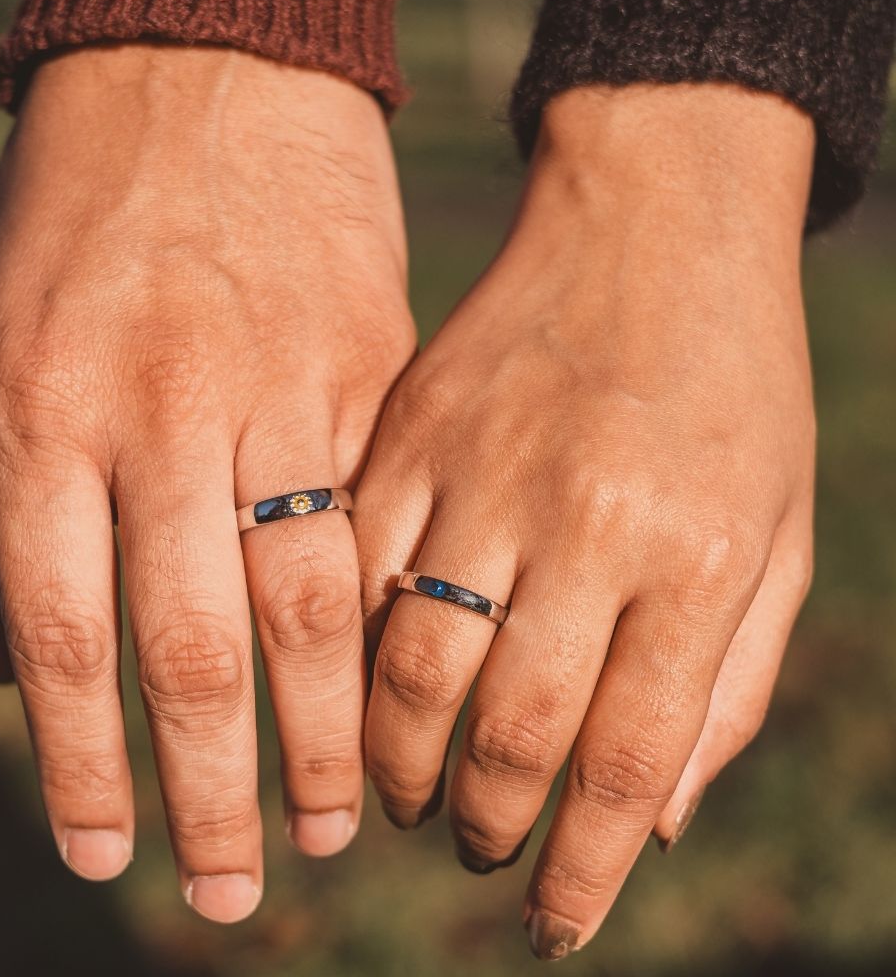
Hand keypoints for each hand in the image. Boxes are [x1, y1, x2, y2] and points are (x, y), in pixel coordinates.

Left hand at [0, 46, 412, 919]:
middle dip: (215, 786)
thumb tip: (31, 678)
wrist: (206, 73)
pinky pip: (374, 522)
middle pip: (191, 646)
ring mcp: (273, 390)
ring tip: (340, 820)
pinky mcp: (365, 370)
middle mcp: (160, 412)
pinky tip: (400, 695)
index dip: (85, 766)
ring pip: (304, 603)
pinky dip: (381, 622)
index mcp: (42, 411)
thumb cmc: (80, 216)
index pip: (67, 638)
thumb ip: (8, 514)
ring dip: (325, 728)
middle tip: (240, 888)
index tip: (110, 858)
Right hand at [355, 84, 814, 957]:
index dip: (583, 866)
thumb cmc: (734, 385)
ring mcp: (484, 470)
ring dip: (401, 761)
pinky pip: (357, 570)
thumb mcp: (777, 531)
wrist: (650, 222)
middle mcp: (583, 521)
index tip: (552, 923)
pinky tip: (366, 683)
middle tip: (479, 847)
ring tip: (411, 793)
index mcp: (694, 552)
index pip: (628, 760)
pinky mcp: (411, 431)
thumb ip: (728, 684)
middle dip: (487, 824)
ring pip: (410, 668)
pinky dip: (352, 651)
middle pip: (508, 730)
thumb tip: (654, 825)